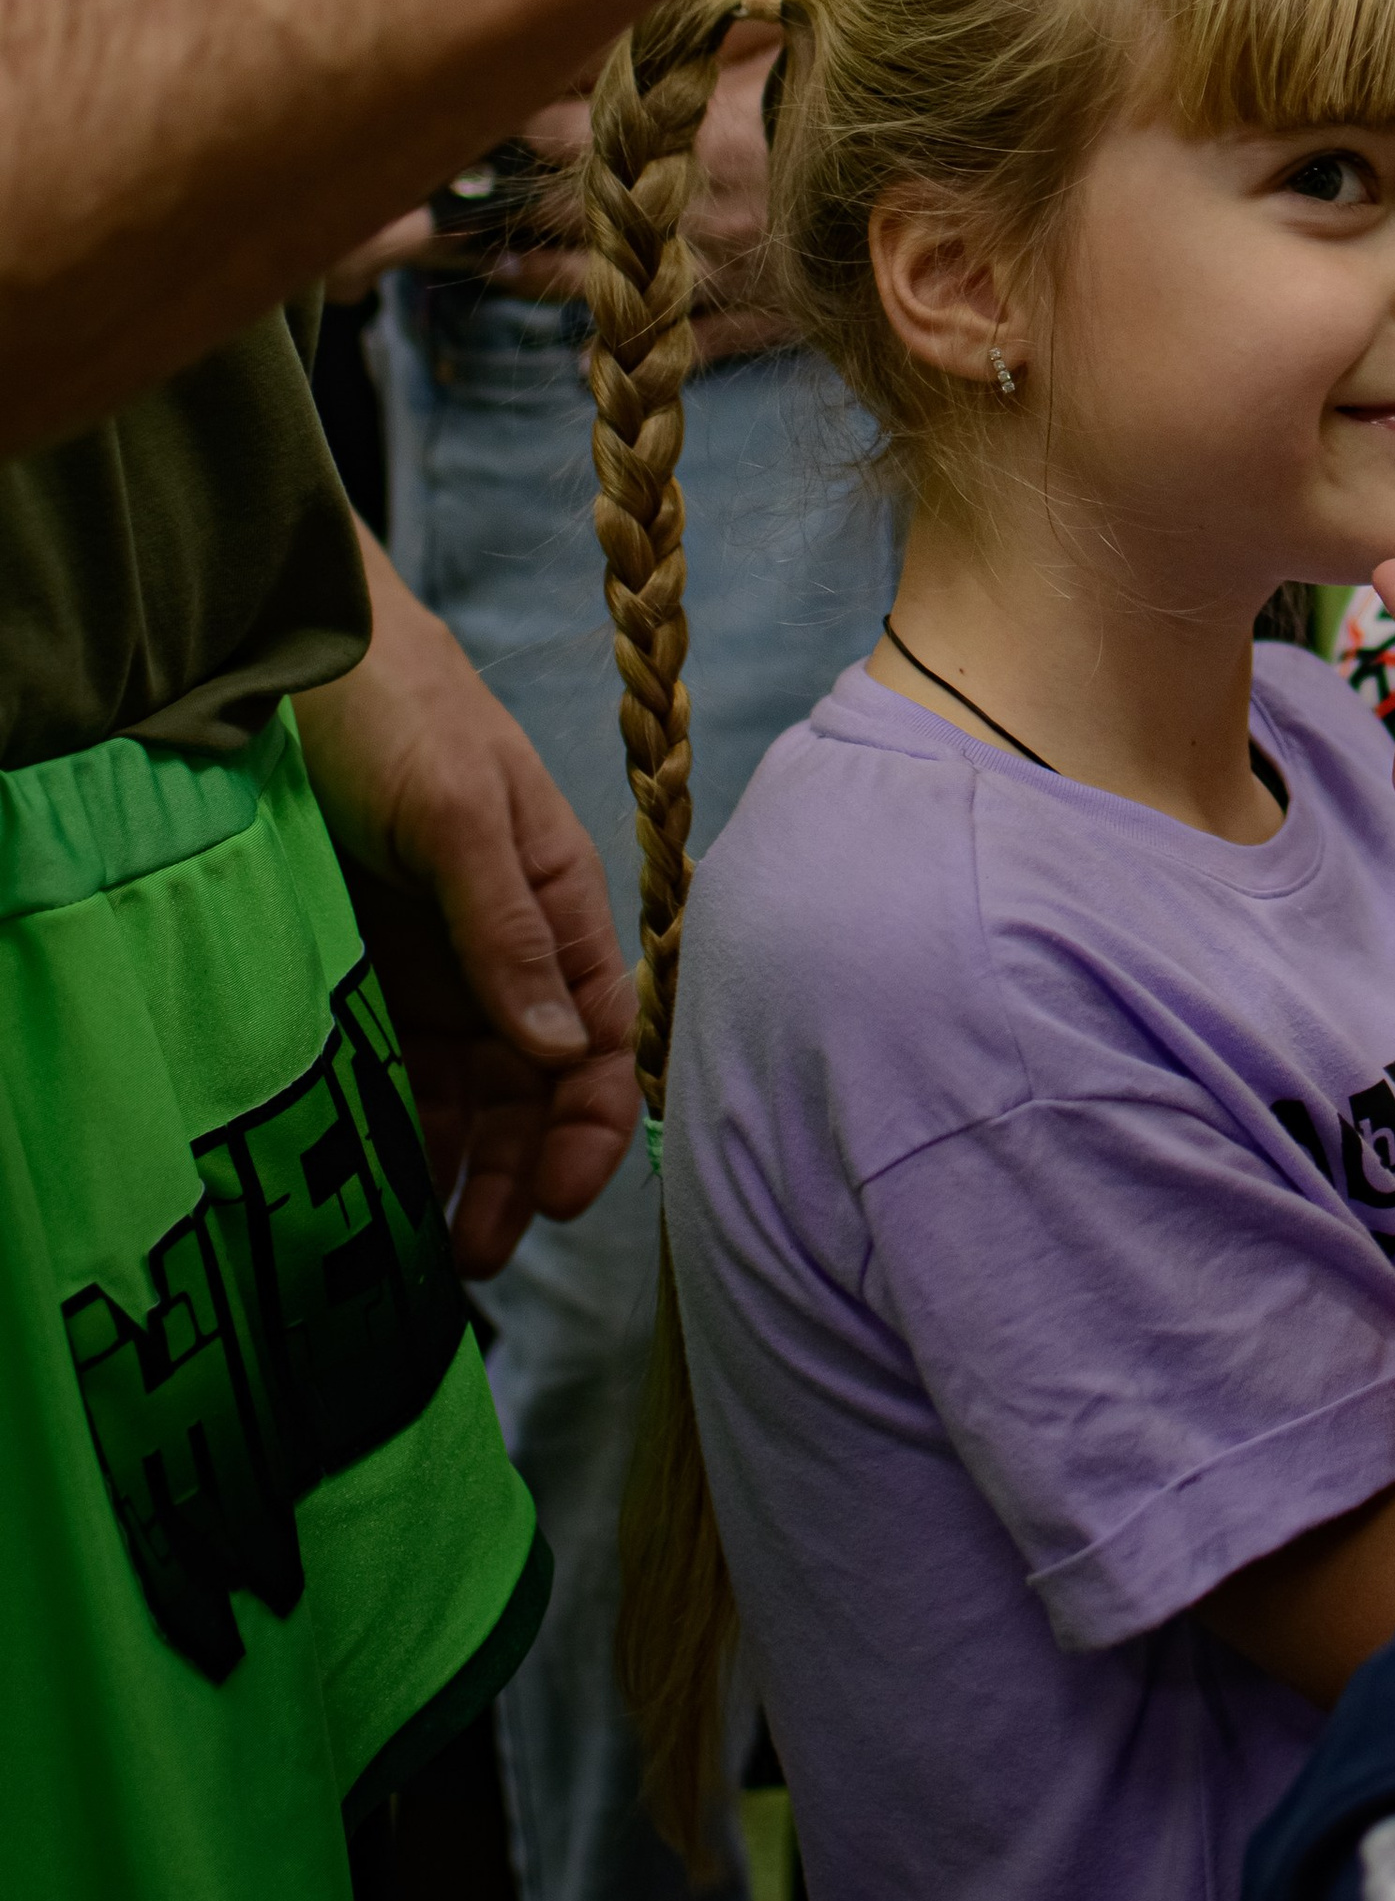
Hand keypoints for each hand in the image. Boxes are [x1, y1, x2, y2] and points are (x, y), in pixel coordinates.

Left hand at [294, 526, 634, 1273]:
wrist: (289, 646)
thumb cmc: (397, 708)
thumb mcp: (459, 812)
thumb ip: (508, 932)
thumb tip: (559, 1052)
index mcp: (557, 900)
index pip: (598, 1035)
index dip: (588, 1124)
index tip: (554, 1199)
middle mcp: (505, 945)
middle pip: (530, 1084)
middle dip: (514, 1173)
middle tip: (476, 1254)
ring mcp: (433, 960)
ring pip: (460, 1089)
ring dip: (453, 1166)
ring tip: (422, 1245)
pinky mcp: (364, 967)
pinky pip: (389, 1065)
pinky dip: (391, 1124)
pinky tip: (371, 1177)